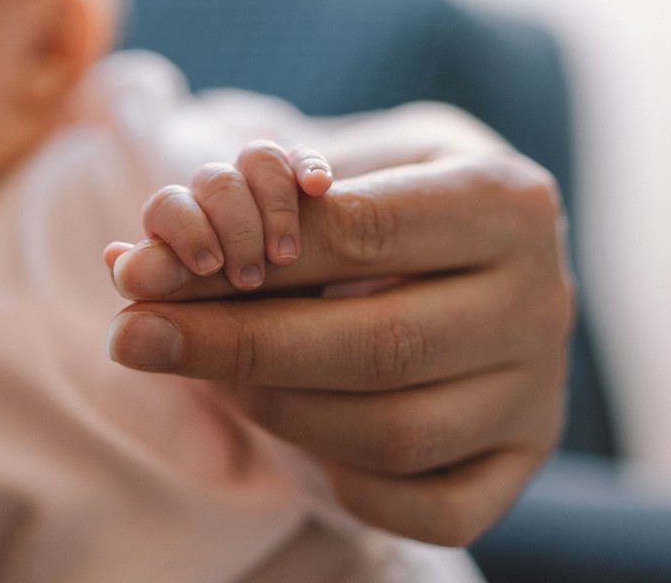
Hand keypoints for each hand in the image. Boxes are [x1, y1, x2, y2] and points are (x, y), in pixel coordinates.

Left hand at [106, 151, 573, 546]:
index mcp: (509, 200)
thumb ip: (252, 200)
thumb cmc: (398, 199)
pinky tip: (286, 439)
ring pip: (399, 433)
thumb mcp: (350, 163)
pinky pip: (431, 507)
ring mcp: (540, 391)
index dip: (241, 262)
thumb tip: (127, 263)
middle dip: (238, 348)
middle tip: (135, 339)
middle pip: (379, 344)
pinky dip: (341, 484)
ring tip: (208, 381)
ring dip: (277, 414)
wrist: (487, 253)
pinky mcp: (524, 459)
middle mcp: (543, 299)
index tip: (138, 280)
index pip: (362, 234)